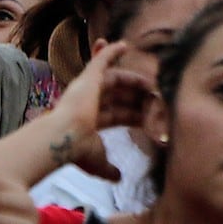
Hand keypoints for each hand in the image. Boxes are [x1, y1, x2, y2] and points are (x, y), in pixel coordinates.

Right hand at [48, 42, 155, 180]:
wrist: (66, 138)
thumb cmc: (78, 150)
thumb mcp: (98, 161)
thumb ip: (109, 168)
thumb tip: (118, 178)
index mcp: (90, 121)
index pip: (117, 115)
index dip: (133, 115)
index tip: (149, 116)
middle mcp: (87, 102)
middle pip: (118, 95)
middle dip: (137, 96)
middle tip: (156, 96)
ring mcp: (87, 88)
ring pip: (114, 77)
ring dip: (133, 79)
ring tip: (150, 80)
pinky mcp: (88, 77)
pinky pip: (101, 59)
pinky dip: (111, 51)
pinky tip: (125, 45)